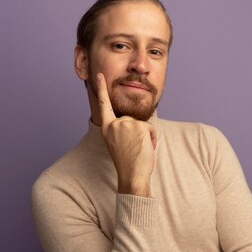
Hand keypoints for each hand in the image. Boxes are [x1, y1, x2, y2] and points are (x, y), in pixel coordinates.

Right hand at [96, 73, 156, 196]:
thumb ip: (120, 130)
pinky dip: (152, 139)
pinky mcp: (138, 126)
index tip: (99, 75)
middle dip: (137, 133)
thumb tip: (128, 122)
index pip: (103, 105)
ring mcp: (126, 124)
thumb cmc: (127, 163)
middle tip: (132, 150)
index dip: (101, 89)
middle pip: (132, 119)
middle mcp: (114, 124)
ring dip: (145, 137)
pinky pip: (150, 128)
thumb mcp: (117, 143)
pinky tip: (145, 148)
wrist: (132, 176)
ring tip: (138, 150)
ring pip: (142, 124)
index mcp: (106, 128)